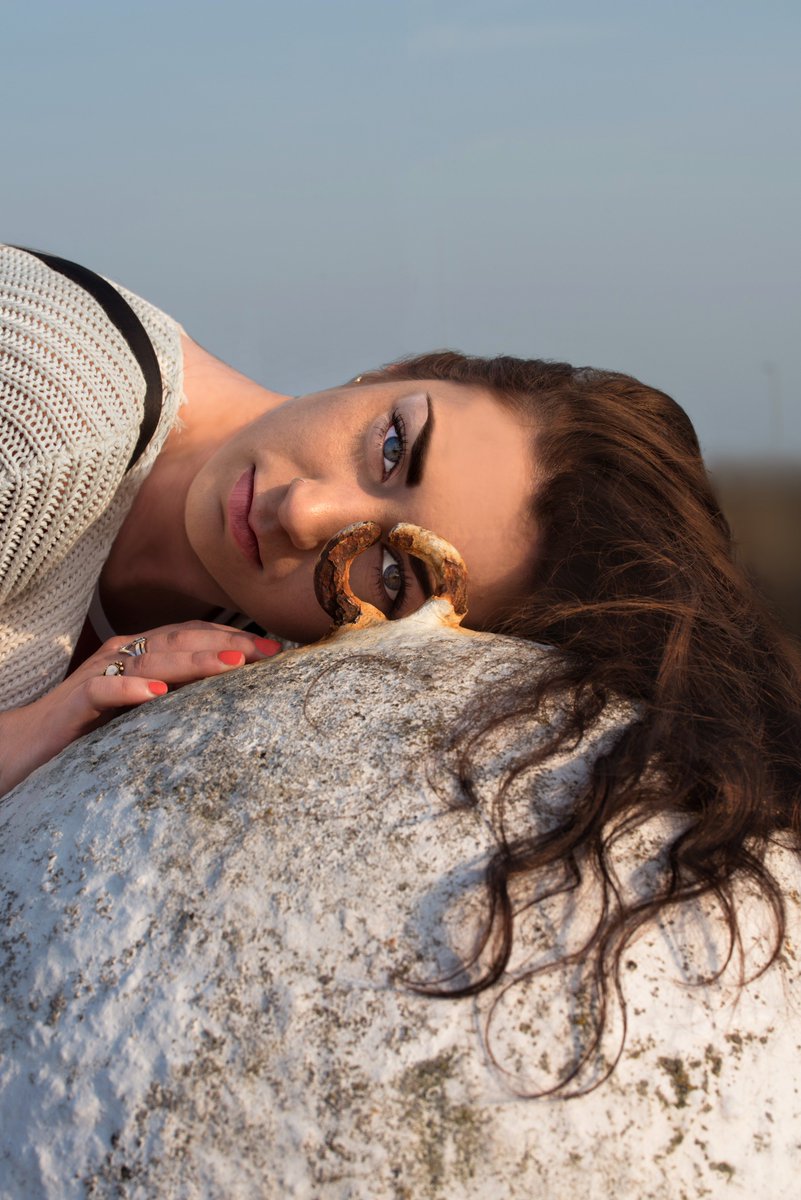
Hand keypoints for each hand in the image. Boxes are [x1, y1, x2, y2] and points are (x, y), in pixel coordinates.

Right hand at [0, 622, 280, 796]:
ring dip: (192, 660)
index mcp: (144, 654)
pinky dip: (130, 691)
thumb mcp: (146, 713)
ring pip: (150, 659)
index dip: (233, 638)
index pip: (193, 635)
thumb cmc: (92, 729)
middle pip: (180, 640)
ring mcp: (99, 675)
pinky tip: (157, 696)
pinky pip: (104, 692)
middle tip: (267, 653)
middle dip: (226, 643)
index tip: (276, 651)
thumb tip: (236, 705)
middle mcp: (124, 655)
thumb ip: (182, 701)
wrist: (25, 746)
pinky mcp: (75, 702)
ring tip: (231, 664)